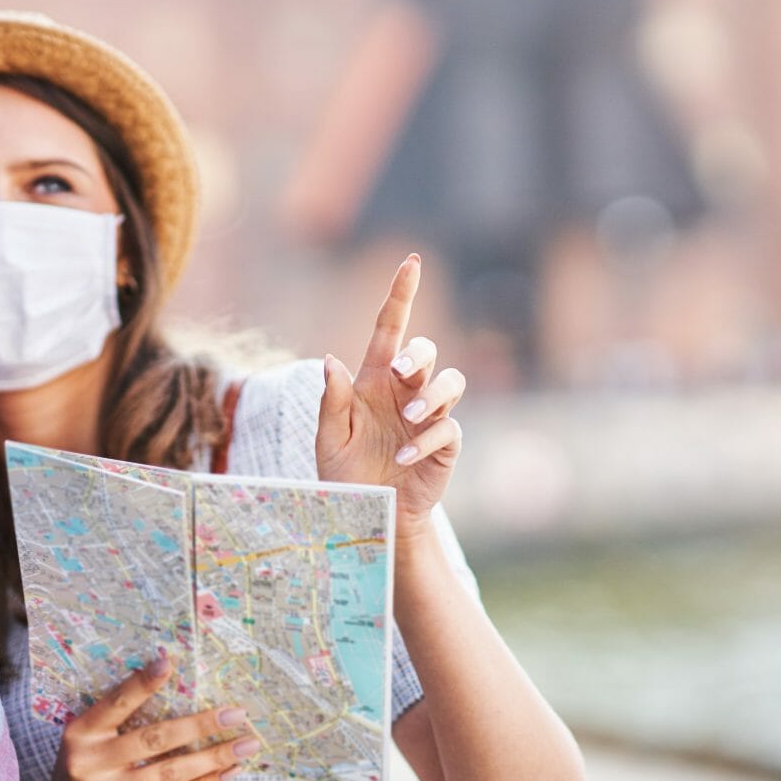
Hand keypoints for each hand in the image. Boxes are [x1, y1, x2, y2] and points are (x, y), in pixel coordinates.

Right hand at [30, 660, 254, 780]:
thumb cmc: (85, 776)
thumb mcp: (88, 745)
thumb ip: (118, 725)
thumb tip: (178, 695)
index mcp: (80, 733)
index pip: (115, 703)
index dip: (142, 684)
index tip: (169, 663)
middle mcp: (89, 763)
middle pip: (154, 739)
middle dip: (201, 724)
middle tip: (237, 714)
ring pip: (169, 771)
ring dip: (213, 757)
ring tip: (246, 745)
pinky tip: (227, 772)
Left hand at [315, 254, 465, 542]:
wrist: (368, 517)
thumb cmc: (344, 476)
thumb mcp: (329, 441)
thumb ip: (331, 402)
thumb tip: (331, 360)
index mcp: (373, 382)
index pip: (390, 329)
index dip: (401, 295)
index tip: (412, 263)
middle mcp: (404, 393)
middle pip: (426, 352)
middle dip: (418, 355)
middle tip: (400, 372)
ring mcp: (427, 417)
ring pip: (451, 382)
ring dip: (432, 394)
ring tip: (410, 418)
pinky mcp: (444, 445)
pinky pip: (448, 429)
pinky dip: (426, 439)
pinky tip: (403, 456)